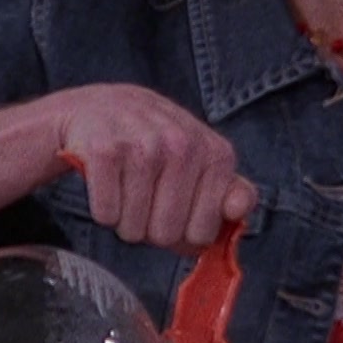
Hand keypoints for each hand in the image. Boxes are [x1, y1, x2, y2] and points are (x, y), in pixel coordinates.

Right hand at [49, 84, 256, 252]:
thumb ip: (231, 192)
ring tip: (125, 190)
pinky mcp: (105, 149)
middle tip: (144, 200)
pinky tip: (106, 184)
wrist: (102, 107)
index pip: (202, 234)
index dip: (183, 234)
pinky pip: (106, 214)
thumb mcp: (203, 162)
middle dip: (150, 229)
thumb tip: (239, 209)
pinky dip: (103, 211)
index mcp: (216, 154)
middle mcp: (183, 144)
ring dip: (124, 221)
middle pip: (165, 234)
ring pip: (133, 227)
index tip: (175, 211)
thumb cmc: (158, 145)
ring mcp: (144, 144)